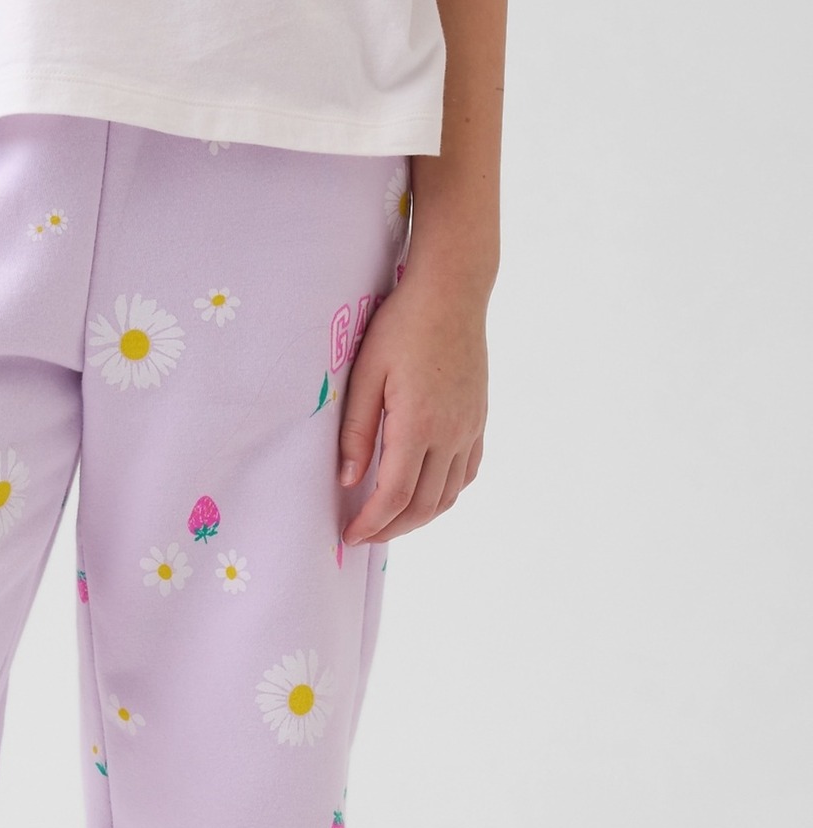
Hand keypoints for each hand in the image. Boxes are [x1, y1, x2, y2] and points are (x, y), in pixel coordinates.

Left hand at [337, 270, 488, 546]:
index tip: (349, 535)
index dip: (371, 523)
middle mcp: (451, 434)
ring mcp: (470, 428)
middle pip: (423, 506)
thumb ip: (356, 432)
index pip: (394, 496)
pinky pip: (466, 473)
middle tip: (364, 535)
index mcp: (418, 425)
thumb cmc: (402, 326)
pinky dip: (445, 494)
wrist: (453, 292)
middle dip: (392, 529)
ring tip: (390, 521)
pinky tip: (424, 493)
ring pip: (448, 496)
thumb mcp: (365, 375)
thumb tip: (348, 481)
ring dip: (419, 517)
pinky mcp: (479, 420)